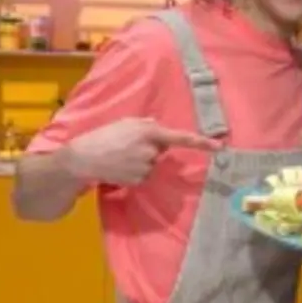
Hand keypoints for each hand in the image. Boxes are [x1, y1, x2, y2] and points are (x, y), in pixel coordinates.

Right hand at [62, 118, 220, 185]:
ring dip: (140, 160)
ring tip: (120, 155)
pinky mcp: (139, 180)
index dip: (201, 142)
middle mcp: (151, 150)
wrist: (82, 159)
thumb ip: (145, 124)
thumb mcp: (124, 122)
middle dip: (150, 148)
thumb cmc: (102, 136)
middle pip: (161, 150)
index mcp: (149, 131)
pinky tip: (119, 167)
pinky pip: (143, 175)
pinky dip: (134, 172)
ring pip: (152, 164)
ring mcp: (146, 167)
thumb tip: (157, 127)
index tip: (219, 147)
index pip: (180, 137)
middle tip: (126, 145)